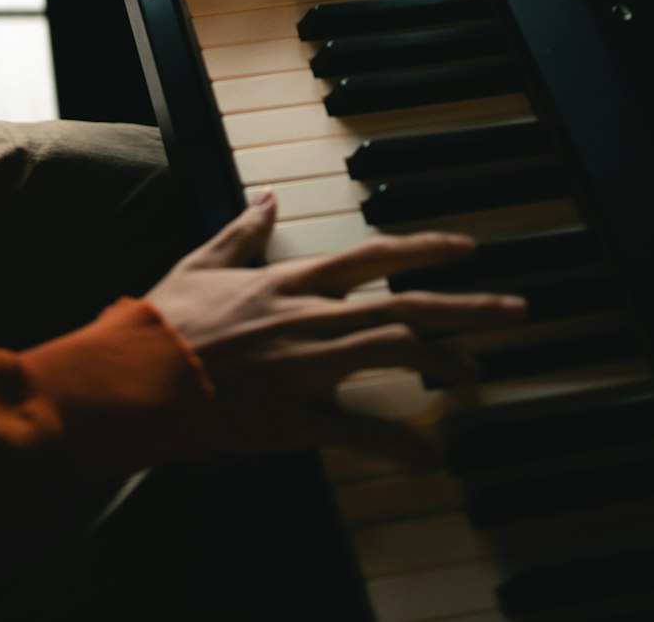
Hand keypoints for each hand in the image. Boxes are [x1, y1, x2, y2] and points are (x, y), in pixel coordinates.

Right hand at [146, 191, 526, 463]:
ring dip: (446, 363)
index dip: (425, 250)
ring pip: (396, 356)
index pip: (374, 256)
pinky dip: (398, 445)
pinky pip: (359, 433)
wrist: (138, 378)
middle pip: (407, 307)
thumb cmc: (166, 321)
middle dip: (468, 307)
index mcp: (292, 281)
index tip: (466, 249)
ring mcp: (308, 369)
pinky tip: (428, 458)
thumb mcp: (204, 262)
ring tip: (477, 374)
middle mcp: (312, 319)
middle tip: (516, 310)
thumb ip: (244, 230)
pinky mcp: (295, 419)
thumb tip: (268, 197)